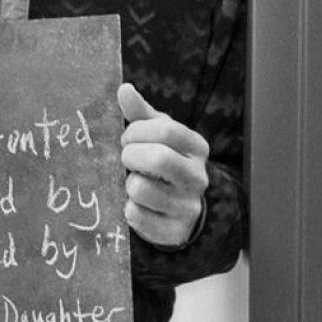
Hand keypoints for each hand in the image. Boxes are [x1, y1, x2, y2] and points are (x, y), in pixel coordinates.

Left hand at [117, 83, 208, 247]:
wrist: (182, 210)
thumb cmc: (165, 163)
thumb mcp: (157, 136)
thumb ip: (141, 113)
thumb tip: (124, 89)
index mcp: (197, 148)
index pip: (166, 129)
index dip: (138, 130)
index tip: (127, 137)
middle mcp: (198, 177)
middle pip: (159, 158)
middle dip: (130, 155)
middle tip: (125, 158)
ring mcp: (187, 206)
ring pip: (142, 189)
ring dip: (128, 183)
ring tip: (134, 182)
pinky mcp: (172, 231)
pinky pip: (136, 216)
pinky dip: (128, 208)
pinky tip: (137, 204)